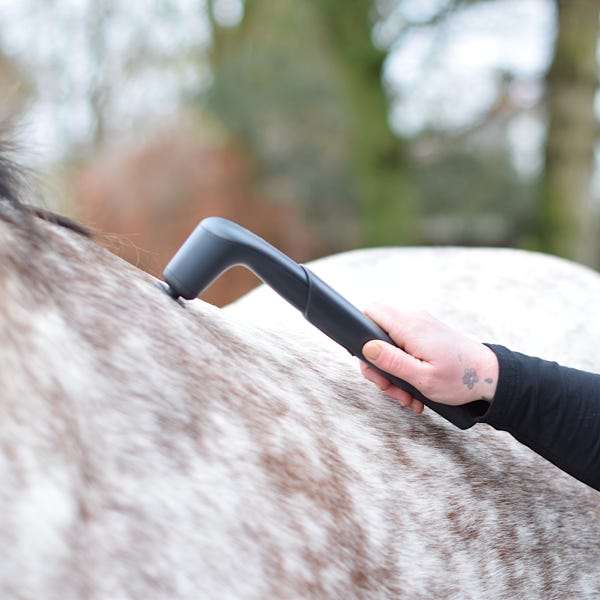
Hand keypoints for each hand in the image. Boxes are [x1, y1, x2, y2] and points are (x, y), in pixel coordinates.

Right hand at [359, 303, 498, 413]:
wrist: (490, 376)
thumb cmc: (459, 378)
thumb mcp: (423, 378)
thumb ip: (392, 361)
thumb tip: (366, 347)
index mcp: (409, 326)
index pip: (369, 311)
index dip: (359, 332)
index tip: (368, 361)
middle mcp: (413, 319)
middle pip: (375, 334)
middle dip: (378, 366)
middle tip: (390, 389)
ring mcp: (420, 325)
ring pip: (388, 344)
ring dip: (392, 373)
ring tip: (408, 396)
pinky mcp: (425, 334)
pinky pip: (403, 347)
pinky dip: (404, 368)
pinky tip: (415, 389)